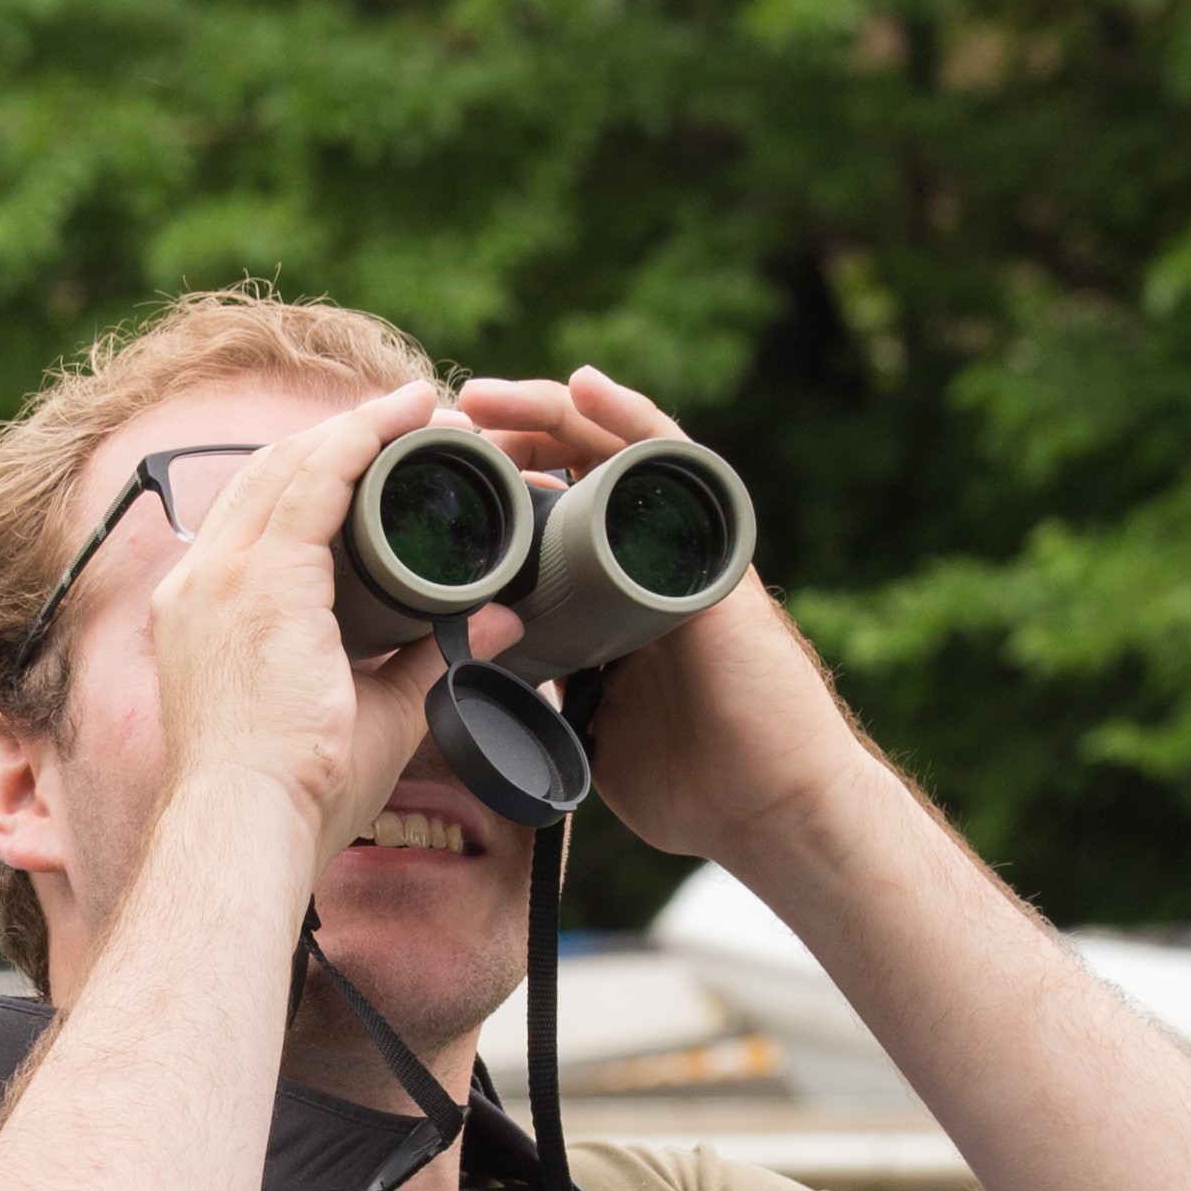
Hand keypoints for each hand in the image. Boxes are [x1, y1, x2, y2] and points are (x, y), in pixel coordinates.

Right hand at [146, 380, 444, 872]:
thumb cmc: (298, 796)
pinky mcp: (260, 580)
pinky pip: (316, 479)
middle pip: (271, 475)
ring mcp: (223, 576)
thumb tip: (495, 624)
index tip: (383, 462)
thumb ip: (429, 661)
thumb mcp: (374, 713)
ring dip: (363, 427)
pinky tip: (406, 418)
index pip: (260, 516)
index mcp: (207, 614)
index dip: (322, 475)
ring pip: (293, 463)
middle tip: (419, 423)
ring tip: (426, 412)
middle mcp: (200, 583)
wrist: (251, 828)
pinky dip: (363, 439)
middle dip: (345, 438)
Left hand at [456, 362, 863, 869]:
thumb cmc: (695, 785)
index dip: (485, 497)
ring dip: (544, 411)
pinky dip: (627, 417)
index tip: (421, 490)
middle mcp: (642, 557)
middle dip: (500, 441)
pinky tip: (583, 384)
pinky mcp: (708, 546)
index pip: (541, 519)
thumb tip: (492, 683)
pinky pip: (668, 459)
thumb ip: (552, 692)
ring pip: (606, 449)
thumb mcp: (591, 726)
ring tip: (485, 396)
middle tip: (438, 427)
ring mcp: (678, 546)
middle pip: (565, 470)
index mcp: (607, 595)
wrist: (769, 806)